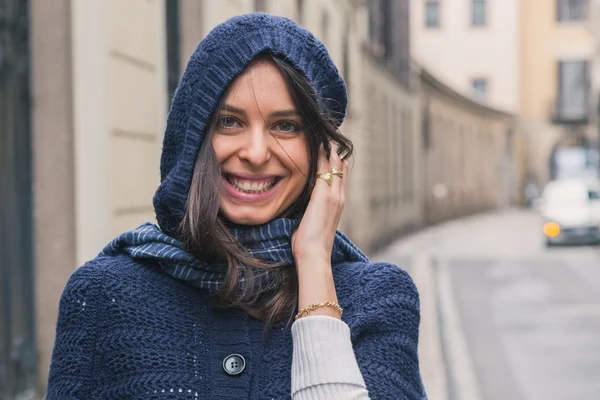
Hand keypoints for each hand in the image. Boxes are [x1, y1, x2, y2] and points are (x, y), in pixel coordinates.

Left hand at [291, 143, 348, 265]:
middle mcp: (339, 197)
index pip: (339, 178)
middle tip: (328, 136)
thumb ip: (311, 213)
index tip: (329, 150)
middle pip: (340, 168)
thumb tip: (304, 211)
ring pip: (334, 166)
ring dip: (330, 150)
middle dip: (334, 153)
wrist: (315, 255)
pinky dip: (323, 156)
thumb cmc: (310, 245)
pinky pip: (325, 170)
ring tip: (325, 136)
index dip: (335, 164)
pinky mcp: (324, 196)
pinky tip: (319, 144)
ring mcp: (333, 196)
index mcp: (336, 204)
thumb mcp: (312, 224)